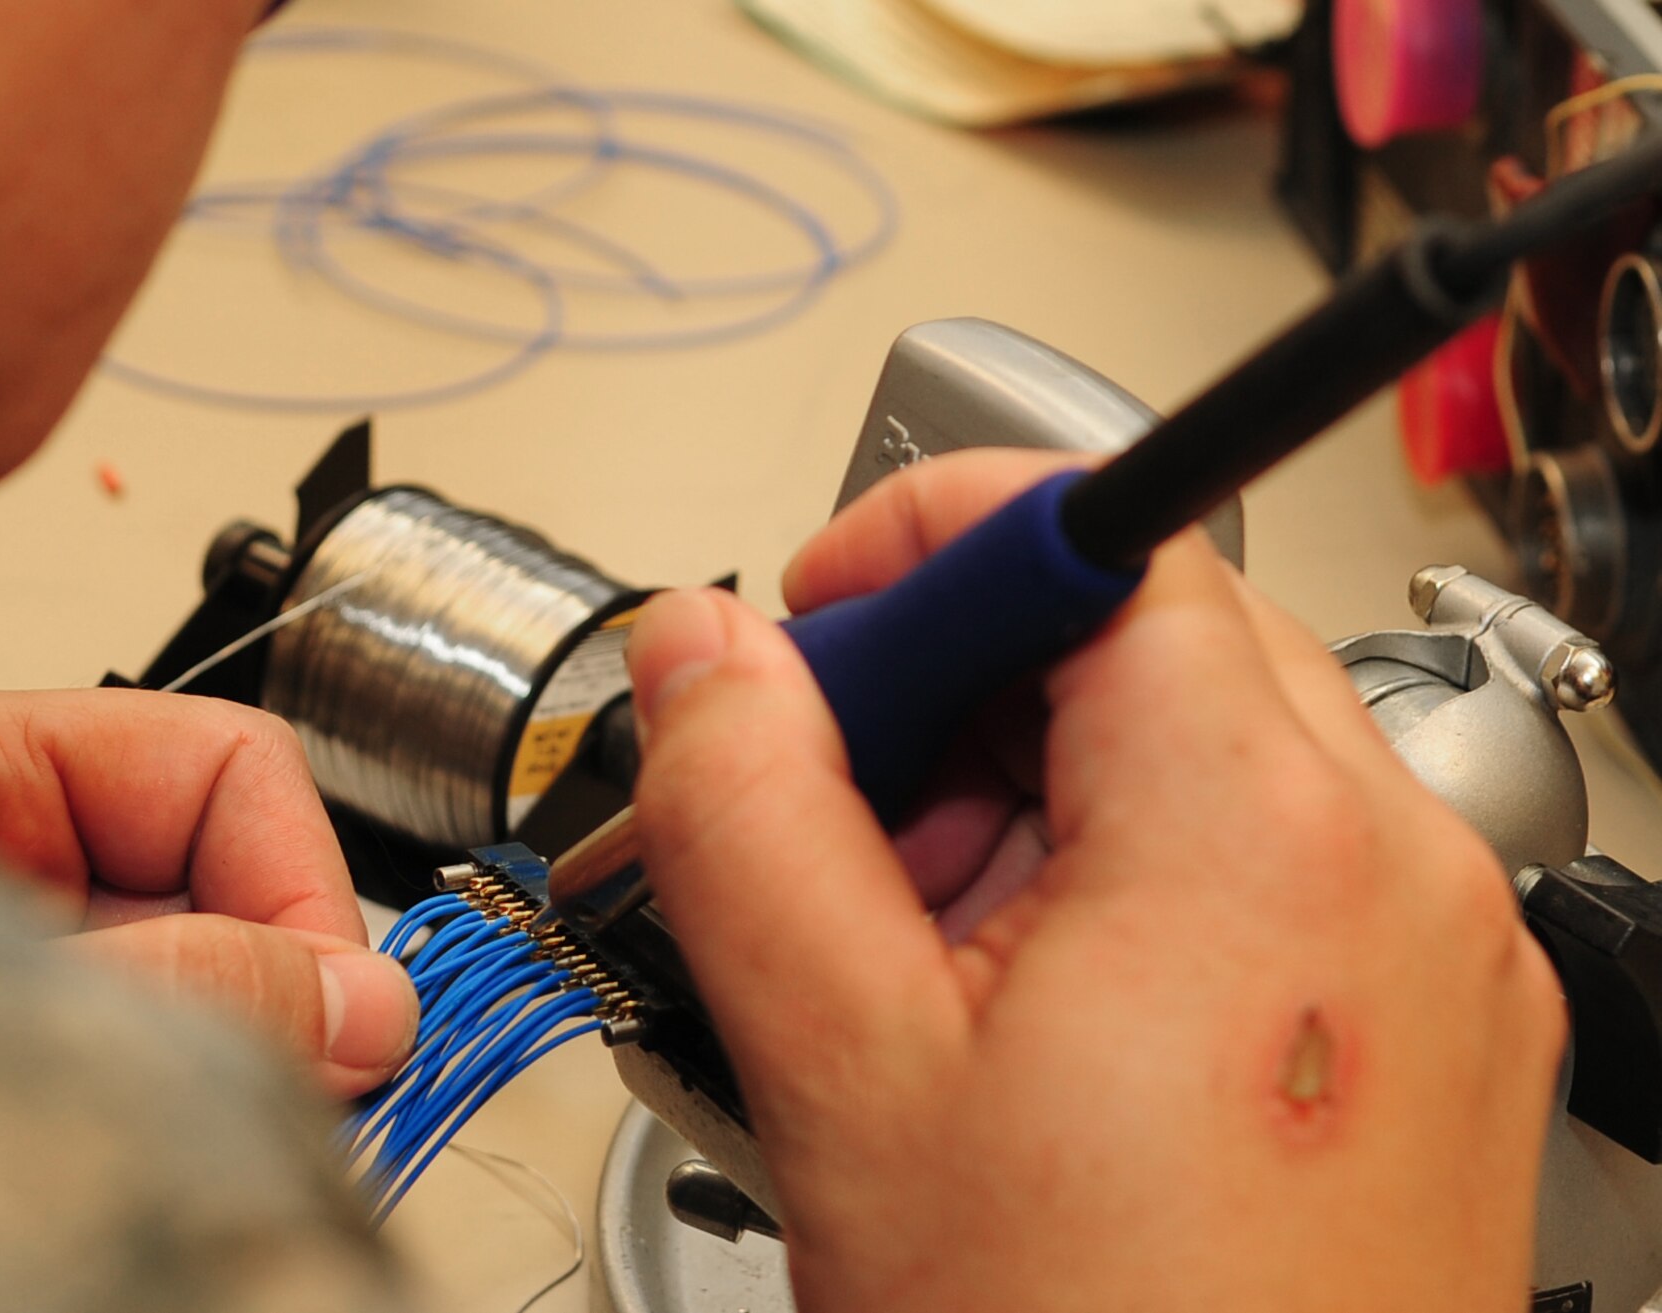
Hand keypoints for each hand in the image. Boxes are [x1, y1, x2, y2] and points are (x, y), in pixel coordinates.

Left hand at [0, 688, 416, 1096]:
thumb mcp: (4, 1004)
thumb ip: (190, 995)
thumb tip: (368, 1004)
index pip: (219, 766)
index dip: (297, 877)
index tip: (338, 1009)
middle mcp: (0, 849)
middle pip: (227, 871)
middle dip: (278, 986)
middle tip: (307, 1098)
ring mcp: (17, 942)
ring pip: (209, 970)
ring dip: (245, 1055)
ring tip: (227, 1129)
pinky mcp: (28, 1025)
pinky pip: (165, 1040)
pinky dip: (199, 1096)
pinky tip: (182, 1138)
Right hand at [626, 450, 1565, 1312]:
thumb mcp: (847, 1066)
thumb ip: (746, 812)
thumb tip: (703, 656)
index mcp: (1258, 833)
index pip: (1096, 532)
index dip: (925, 544)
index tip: (821, 620)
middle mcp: (1391, 867)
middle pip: (1141, 643)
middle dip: (955, 702)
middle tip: (834, 825)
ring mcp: (1434, 952)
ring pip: (1195, 754)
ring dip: (1027, 805)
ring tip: (922, 966)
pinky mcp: (1431, 1027)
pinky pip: (1261, 866)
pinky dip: (1123, 886)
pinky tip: (1024, 1017)